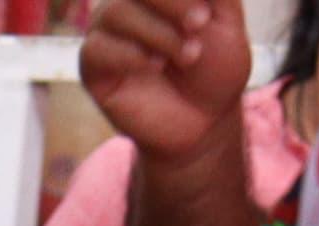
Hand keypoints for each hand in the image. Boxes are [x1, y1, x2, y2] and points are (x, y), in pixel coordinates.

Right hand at [80, 0, 247, 161]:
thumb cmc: (214, 68)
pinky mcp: (92, 68)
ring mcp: (106, 35)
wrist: (203, 120)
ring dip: (156, 33)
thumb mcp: (226, 20)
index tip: (207, 13)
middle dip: (171, 2)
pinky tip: (155, 66)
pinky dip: (130, 54)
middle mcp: (127, 5)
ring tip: (187, 56)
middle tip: (199, 24)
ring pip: (114, 12)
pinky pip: (95, 49)